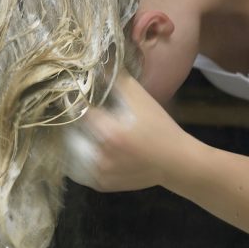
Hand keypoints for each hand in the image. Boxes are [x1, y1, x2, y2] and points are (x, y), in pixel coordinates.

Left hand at [76, 72, 195, 192]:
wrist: (176, 163)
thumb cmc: (160, 128)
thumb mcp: (141, 99)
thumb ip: (118, 79)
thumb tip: (98, 62)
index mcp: (109, 133)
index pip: (78, 111)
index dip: (77, 100)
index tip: (77, 95)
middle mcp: (101, 156)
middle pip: (72, 132)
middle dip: (76, 122)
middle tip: (83, 113)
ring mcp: (100, 174)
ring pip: (73, 153)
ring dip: (76, 141)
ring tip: (84, 131)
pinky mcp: (102, 185)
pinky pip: (81, 170)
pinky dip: (82, 159)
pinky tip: (90, 148)